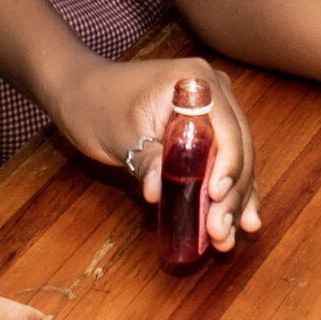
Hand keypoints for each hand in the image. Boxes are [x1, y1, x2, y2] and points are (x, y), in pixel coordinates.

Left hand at [48, 55, 259, 249]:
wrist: (79, 90)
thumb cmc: (95, 104)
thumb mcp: (119, 134)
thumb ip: (146, 161)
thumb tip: (160, 193)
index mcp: (196, 82)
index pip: (225, 128)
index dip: (227, 165)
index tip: (216, 197)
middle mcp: (215, 92)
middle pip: (236, 148)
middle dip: (231, 193)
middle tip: (220, 231)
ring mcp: (214, 111)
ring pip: (235, 160)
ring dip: (234, 200)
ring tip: (226, 238)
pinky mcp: (206, 131)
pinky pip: (224, 162)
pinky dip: (230, 192)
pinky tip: (241, 221)